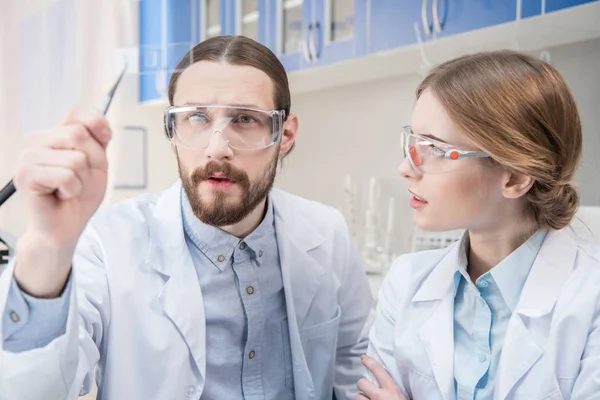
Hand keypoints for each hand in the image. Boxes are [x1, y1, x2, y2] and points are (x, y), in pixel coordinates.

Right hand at [13, 106, 111, 296]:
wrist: (66, 225)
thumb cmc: (79, 195)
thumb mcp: (97, 163)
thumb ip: (98, 140)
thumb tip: (100, 126)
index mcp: (55, 134)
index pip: (77, 112)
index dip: (97, 124)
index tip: (104, 142)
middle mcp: (38, 141)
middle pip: (79, 134)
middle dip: (91, 162)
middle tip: (79, 179)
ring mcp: (29, 156)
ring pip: (76, 158)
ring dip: (81, 180)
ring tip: (68, 189)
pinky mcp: (26, 175)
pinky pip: (66, 175)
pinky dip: (72, 189)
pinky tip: (60, 195)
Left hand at [355, 355, 406, 399]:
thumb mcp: (402, 396)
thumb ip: (393, 388)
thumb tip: (387, 381)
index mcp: (392, 390)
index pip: (377, 369)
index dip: (369, 361)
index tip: (364, 358)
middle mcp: (380, 397)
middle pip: (362, 382)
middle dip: (363, 384)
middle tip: (367, 387)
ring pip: (358, 396)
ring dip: (362, 397)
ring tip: (368, 398)